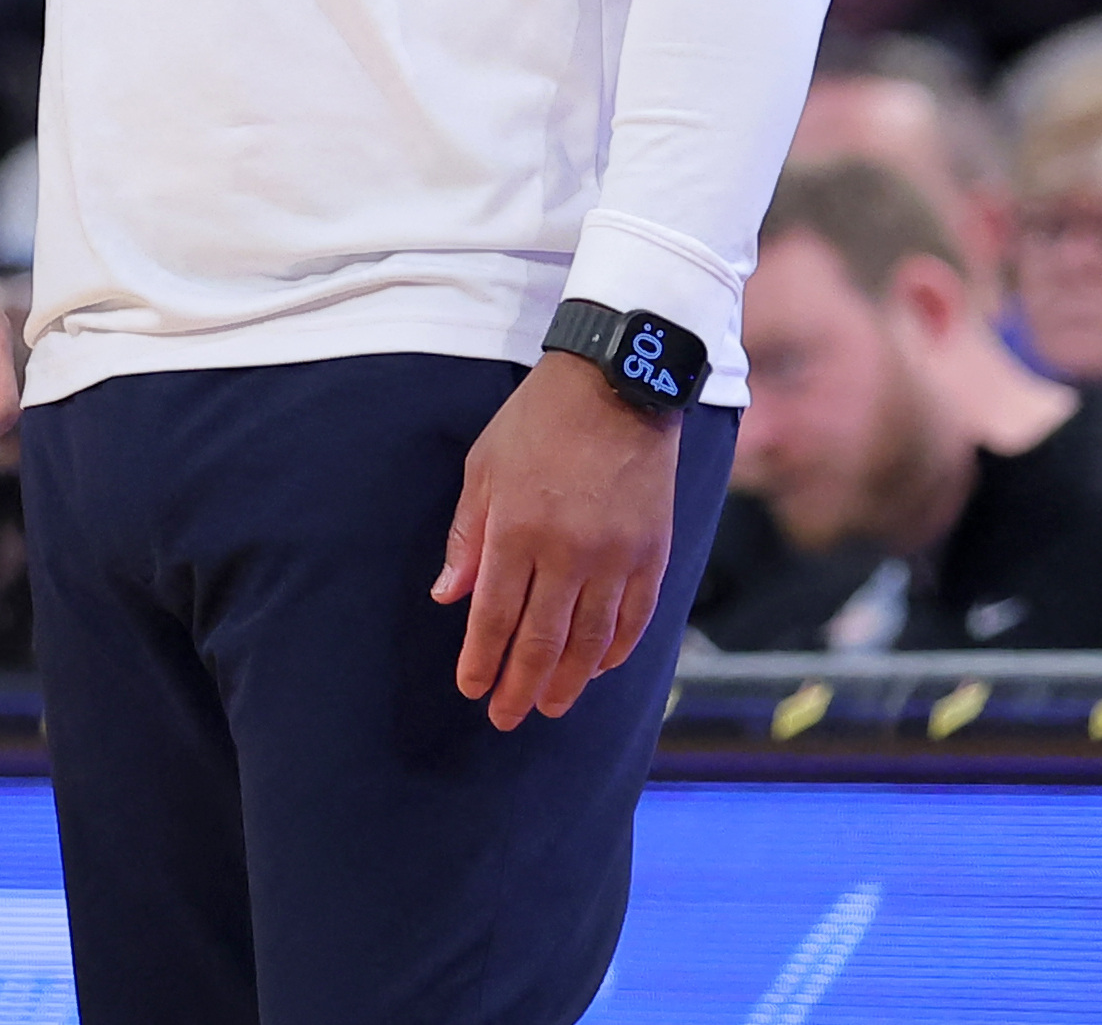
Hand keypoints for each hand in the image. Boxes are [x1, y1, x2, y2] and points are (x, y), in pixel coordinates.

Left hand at [430, 355, 681, 730]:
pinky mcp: (653, 552)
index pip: (495, 616)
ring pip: (590, 640)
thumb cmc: (538, 422)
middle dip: (520, 685)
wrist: (617, 386)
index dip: (482, 660)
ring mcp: (616, 556)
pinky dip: (615, 650)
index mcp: (518, 529)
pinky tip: (597, 668)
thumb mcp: (484, 467)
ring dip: (567, 680)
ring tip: (551, 706)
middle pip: (541, 639)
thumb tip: (449, 596)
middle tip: (506, 717)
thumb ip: (467, 535)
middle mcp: (568, 552)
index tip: (471, 689)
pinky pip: (635, 618)